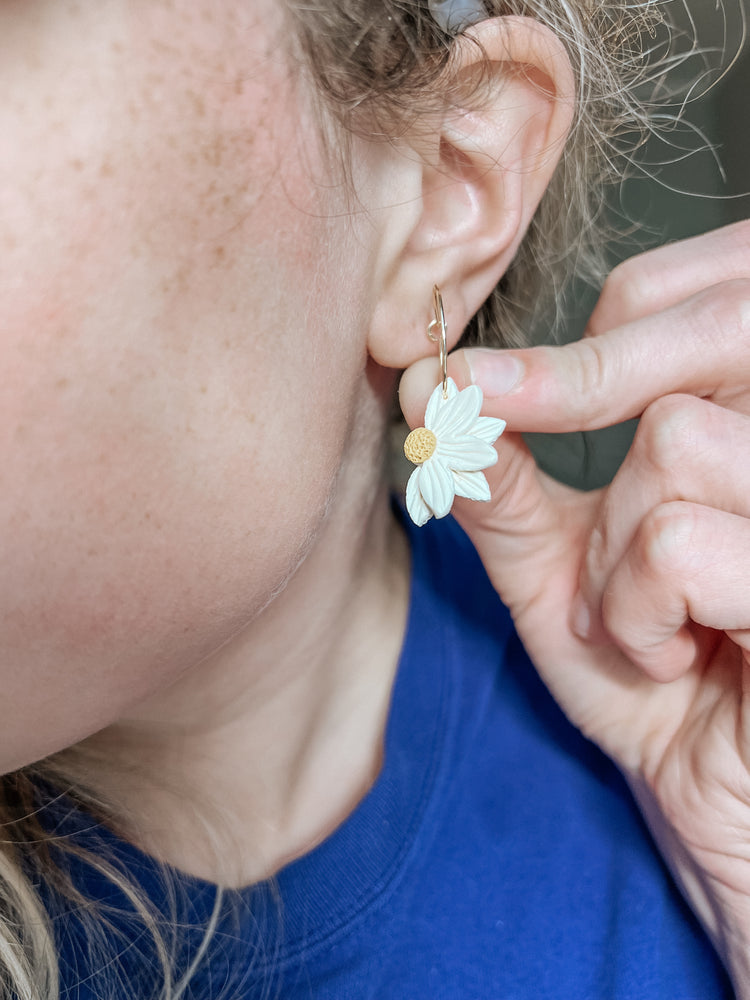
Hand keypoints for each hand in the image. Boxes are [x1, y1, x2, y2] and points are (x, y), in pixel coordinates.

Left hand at [400, 219, 749, 992]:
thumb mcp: (555, 567)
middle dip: (588, 424)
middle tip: (589, 538)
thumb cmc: (645, 673)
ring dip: (617, 553)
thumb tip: (432, 393)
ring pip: (677, 445)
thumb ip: (502, 482)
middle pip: (675, 355)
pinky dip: (643, 609)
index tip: (495, 395)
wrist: (710, 792)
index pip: (665, 290)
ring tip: (646, 619)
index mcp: (739, 411)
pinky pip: (683, 543)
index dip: (579, 344)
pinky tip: (681, 656)